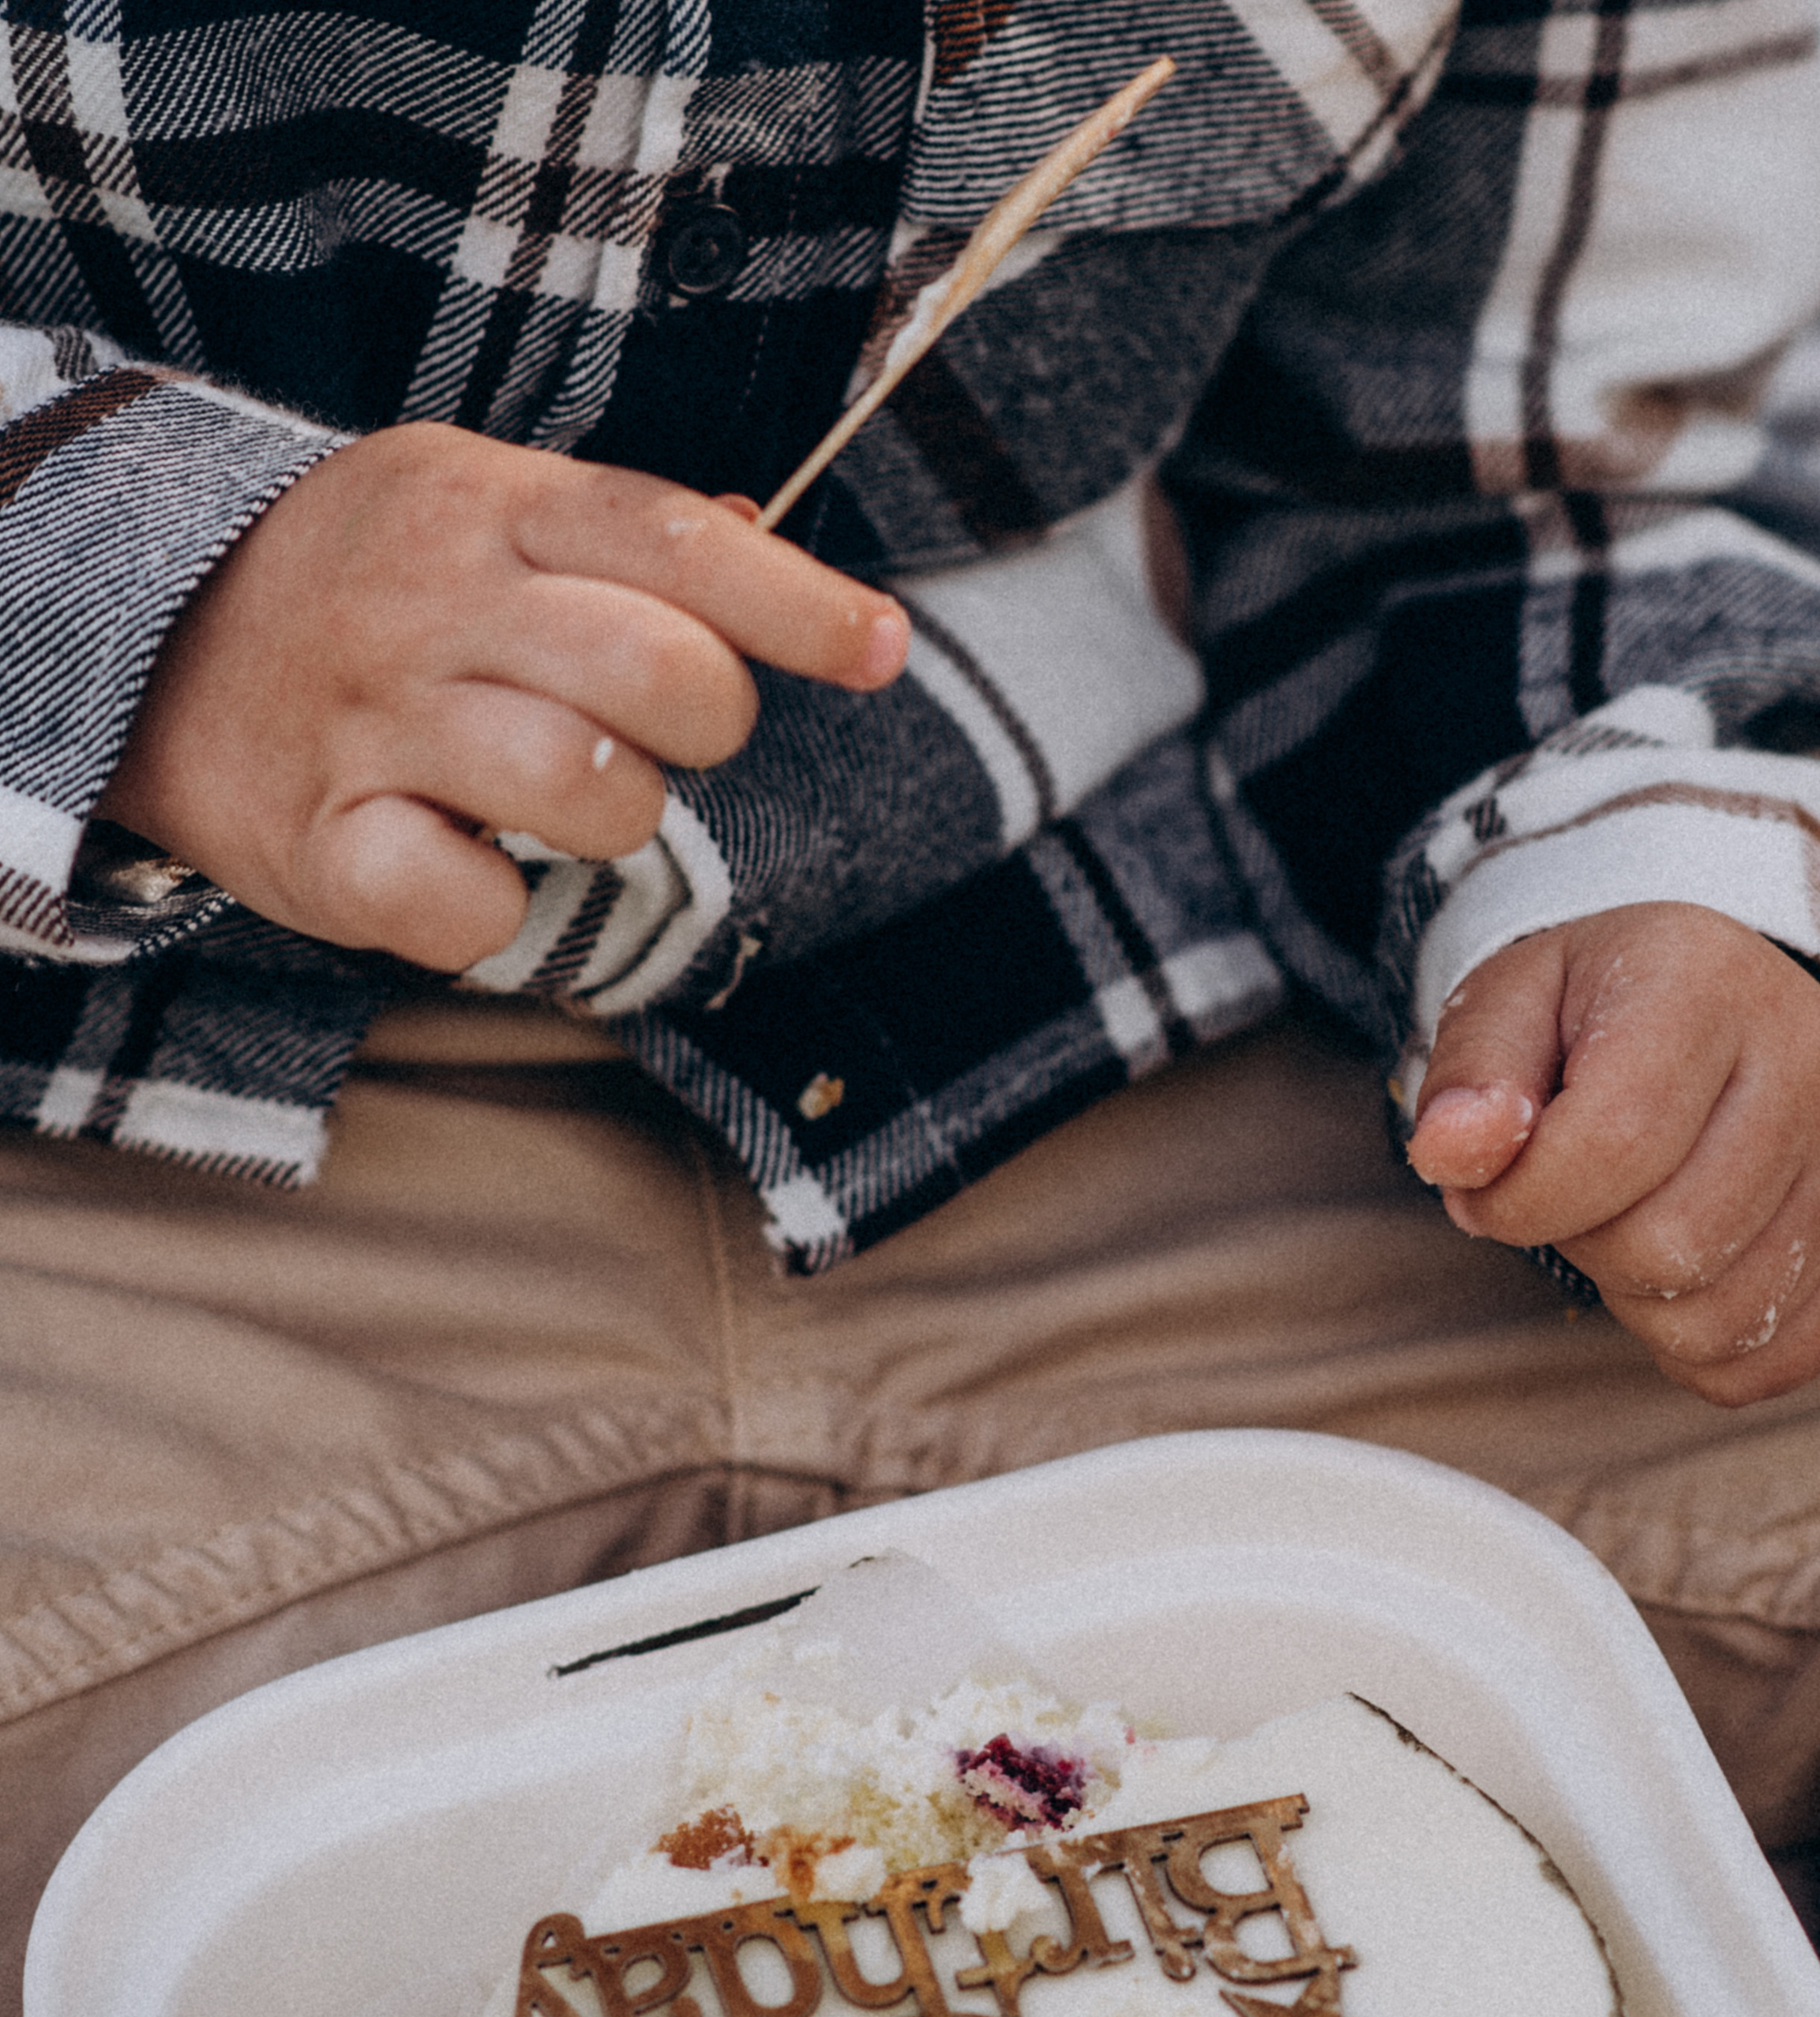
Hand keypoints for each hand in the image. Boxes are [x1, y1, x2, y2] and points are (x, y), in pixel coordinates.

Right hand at [100, 424, 909, 973]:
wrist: (145, 653)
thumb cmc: (364, 594)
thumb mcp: (475, 509)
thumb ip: (622, 532)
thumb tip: (768, 533)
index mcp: (483, 508)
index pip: (675, 540)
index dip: (797, 602)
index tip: (879, 649)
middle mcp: (431, 607)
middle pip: (655, 671)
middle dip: (708, 721)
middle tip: (664, 733)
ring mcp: (373, 729)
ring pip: (587, 789)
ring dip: (616, 818)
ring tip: (557, 795)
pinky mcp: (326, 848)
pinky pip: (473, 909)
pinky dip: (496, 910)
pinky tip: (464, 864)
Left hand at [1405, 902, 1819, 1405]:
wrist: (1720, 1010)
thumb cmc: (1597, 1018)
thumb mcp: (1510, 1011)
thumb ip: (1469, 1080)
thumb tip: (1451, 1151)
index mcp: (1707, 984)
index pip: (1613, 1145)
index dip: (1522, 1201)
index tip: (1495, 1184)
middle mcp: (1814, 1065)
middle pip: (1669, 1248)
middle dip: (1586, 1245)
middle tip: (1581, 1195)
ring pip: (1719, 1321)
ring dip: (1639, 1300)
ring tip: (1634, 1221)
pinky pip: (1771, 1365)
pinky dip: (1698, 1347)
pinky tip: (1683, 1272)